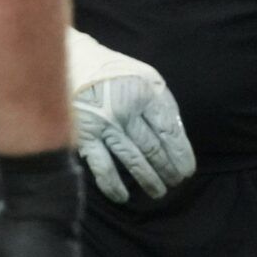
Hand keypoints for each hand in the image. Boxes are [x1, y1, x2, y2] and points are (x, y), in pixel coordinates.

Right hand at [68, 28, 196, 204]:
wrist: (68, 59)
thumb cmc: (113, 72)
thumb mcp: (145, 77)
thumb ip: (162, 105)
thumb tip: (177, 139)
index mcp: (145, 93)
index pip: (170, 132)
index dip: (181, 155)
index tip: (187, 170)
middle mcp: (127, 110)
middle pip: (154, 148)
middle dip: (168, 170)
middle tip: (175, 182)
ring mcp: (105, 125)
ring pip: (134, 161)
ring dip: (149, 180)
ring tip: (158, 191)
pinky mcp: (84, 136)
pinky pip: (102, 168)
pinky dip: (113, 186)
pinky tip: (122, 197)